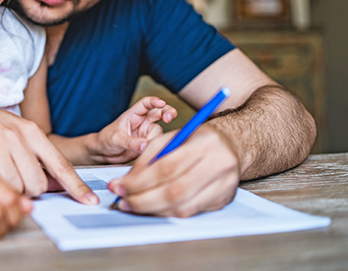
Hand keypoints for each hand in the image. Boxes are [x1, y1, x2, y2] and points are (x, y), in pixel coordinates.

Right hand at [0, 92, 97, 204]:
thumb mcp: (16, 130)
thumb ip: (37, 154)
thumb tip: (56, 182)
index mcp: (30, 131)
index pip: (60, 164)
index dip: (76, 186)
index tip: (90, 201)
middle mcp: (16, 138)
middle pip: (38, 184)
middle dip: (30, 189)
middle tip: (17, 178)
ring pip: (17, 189)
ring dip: (11, 190)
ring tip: (0, 174)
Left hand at [92, 97, 176, 163]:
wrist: (105, 153)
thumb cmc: (107, 139)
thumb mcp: (116, 139)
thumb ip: (130, 142)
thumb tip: (144, 145)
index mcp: (133, 114)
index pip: (145, 104)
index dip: (154, 102)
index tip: (162, 103)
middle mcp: (142, 122)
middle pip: (159, 113)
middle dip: (167, 113)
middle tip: (169, 118)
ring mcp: (146, 133)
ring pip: (159, 131)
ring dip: (155, 138)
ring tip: (144, 147)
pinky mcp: (148, 144)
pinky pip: (157, 144)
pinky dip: (156, 147)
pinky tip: (149, 151)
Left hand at [107, 124, 239, 216]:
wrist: (232, 146)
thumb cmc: (197, 140)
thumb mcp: (172, 137)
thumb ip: (149, 156)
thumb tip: (127, 180)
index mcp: (204, 143)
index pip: (165, 167)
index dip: (138, 180)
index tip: (118, 185)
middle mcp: (218, 165)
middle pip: (174, 191)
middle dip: (142, 199)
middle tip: (122, 201)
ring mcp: (224, 186)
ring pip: (182, 206)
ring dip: (152, 209)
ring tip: (132, 206)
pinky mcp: (223, 201)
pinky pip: (189, 212)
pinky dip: (167, 212)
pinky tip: (152, 208)